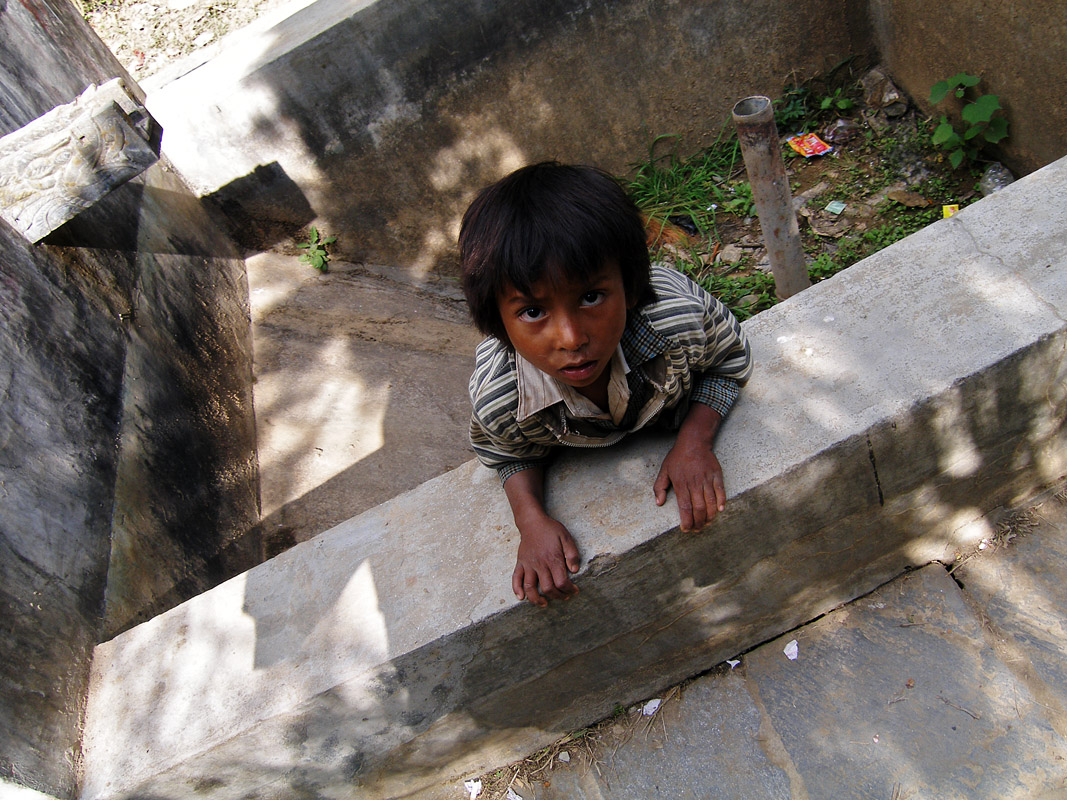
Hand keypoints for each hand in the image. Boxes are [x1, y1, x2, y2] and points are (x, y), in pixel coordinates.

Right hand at [503, 466, 580, 606]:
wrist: (532, 522)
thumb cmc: (550, 530)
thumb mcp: (566, 537)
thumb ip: (572, 554)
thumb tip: (574, 570)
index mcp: (553, 559)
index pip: (561, 582)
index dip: (569, 589)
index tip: (574, 590)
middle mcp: (539, 564)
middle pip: (547, 588)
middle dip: (557, 596)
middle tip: (564, 596)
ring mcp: (528, 564)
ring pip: (530, 587)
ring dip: (536, 599)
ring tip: (544, 603)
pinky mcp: (520, 563)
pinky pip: (515, 578)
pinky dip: (516, 589)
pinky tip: (521, 597)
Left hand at [653, 404, 725, 531]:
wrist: (694, 441)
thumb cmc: (678, 457)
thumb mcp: (664, 470)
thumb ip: (659, 487)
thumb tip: (658, 503)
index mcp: (681, 484)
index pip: (685, 508)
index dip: (686, 521)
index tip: (686, 529)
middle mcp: (695, 483)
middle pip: (699, 508)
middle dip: (698, 523)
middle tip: (697, 529)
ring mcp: (707, 479)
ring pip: (710, 502)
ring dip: (710, 516)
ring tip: (707, 523)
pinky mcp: (716, 475)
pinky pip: (720, 491)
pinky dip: (721, 502)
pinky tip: (720, 510)